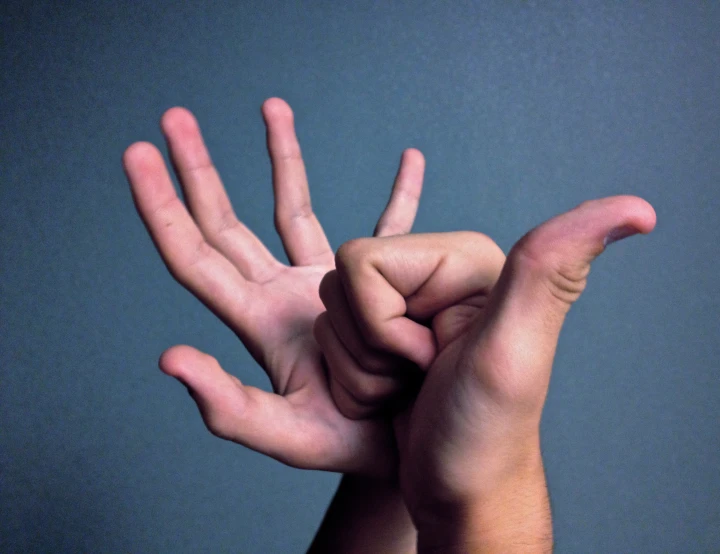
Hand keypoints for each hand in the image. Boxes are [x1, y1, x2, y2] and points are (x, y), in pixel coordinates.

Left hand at [123, 98, 425, 476]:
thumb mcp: (286, 434)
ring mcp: (324, 283)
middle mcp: (280, 293)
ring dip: (282, 158)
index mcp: (257, 321)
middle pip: (227, 221)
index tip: (138, 152)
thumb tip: (167, 357)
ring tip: (273, 108)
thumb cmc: (350, 446)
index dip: (162, 205)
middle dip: (197, 170)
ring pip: (294, 208)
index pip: (194, 255)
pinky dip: (400, 195)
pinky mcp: (375, 280)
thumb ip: (227, 405)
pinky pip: (387, 225)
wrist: (404, 446)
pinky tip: (410, 162)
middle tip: (173, 117)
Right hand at [315, 196, 655, 548]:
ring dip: (361, 369)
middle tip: (422, 373)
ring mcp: (413, 306)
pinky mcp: (394, 335)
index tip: (429, 355)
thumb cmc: (485, 434)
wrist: (463, 492)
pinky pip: (333, 338)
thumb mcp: (512, 352)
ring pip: (332, 316)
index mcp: (461, 259)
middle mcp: (438, 275)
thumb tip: (639, 208)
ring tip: (412, 385)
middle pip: (340, 287)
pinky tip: (397, 390)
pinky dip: (353, 378)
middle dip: (370, 349)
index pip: (361, 262)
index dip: (380, 324)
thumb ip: (551, 268)